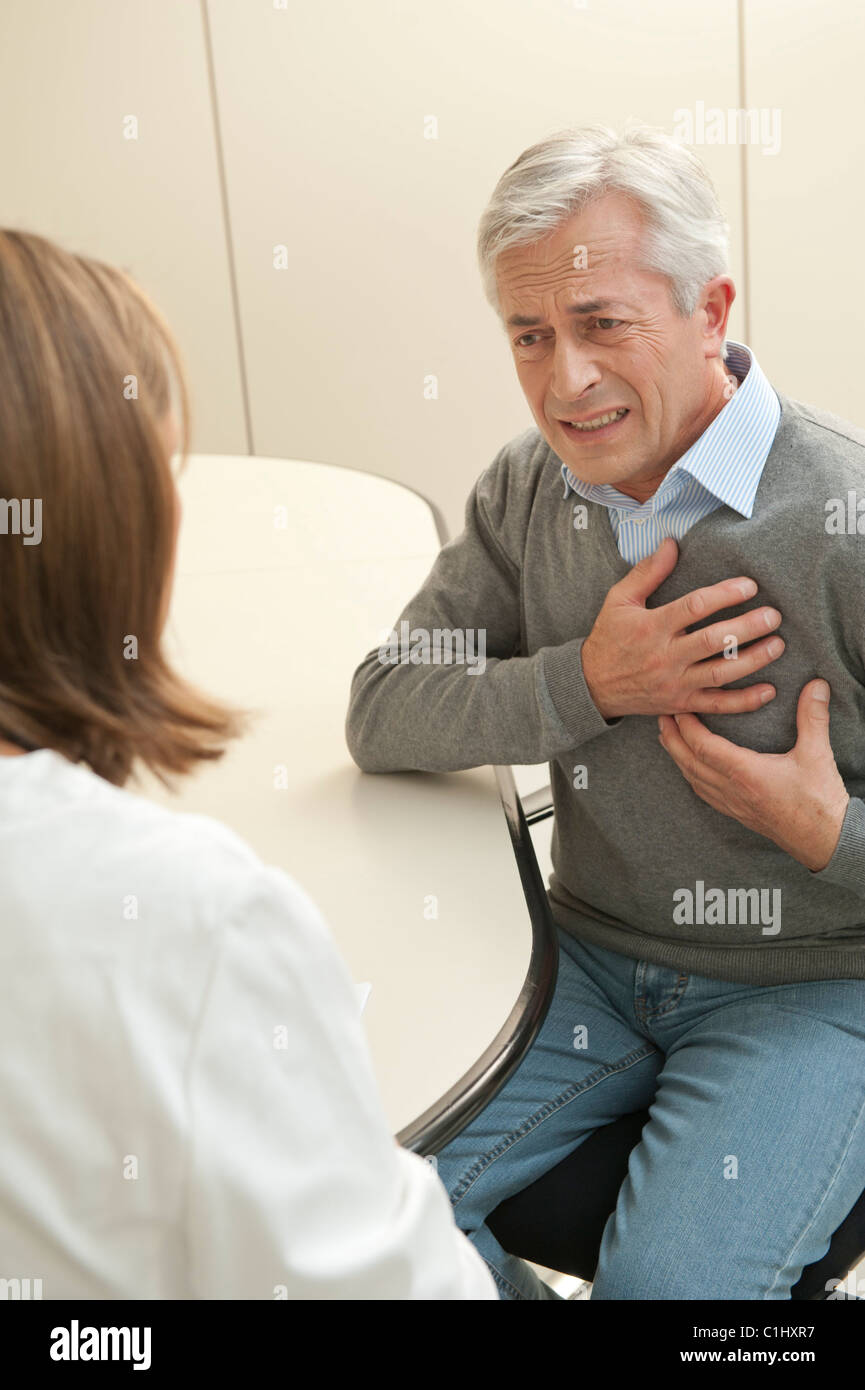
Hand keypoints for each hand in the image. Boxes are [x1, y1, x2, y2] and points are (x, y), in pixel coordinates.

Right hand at [581, 537, 785, 719]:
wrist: (592, 686)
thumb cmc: (609, 638)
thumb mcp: (620, 600)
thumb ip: (648, 572)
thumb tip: (671, 543)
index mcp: (652, 627)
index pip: (694, 607)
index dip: (725, 595)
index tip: (750, 586)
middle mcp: (666, 656)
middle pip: (714, 640)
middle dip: (748, 627)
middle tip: (774, 615)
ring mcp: (675, 683)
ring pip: (720, 673)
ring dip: (753, 660)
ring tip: (778, 645)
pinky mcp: (680, 704)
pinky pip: (716, 705)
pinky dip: (744, 702)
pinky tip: (769, 690)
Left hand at [657, 679, 849, 870]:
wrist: (823, 840)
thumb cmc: (818, 800)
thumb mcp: (817, 754)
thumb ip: (813, 717)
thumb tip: (816, 685)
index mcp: (745, 773)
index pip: (703, 747)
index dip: (687, 726)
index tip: (678, 708)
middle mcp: (732, 790)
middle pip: (689, 762)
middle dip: (672, 738)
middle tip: (661, 717)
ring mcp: (732, 804)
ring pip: (692, 778)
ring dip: (677, 756)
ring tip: (667, 738)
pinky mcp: (736, 813)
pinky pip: (703, 793)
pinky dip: (690, 775)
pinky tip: (689, 769)